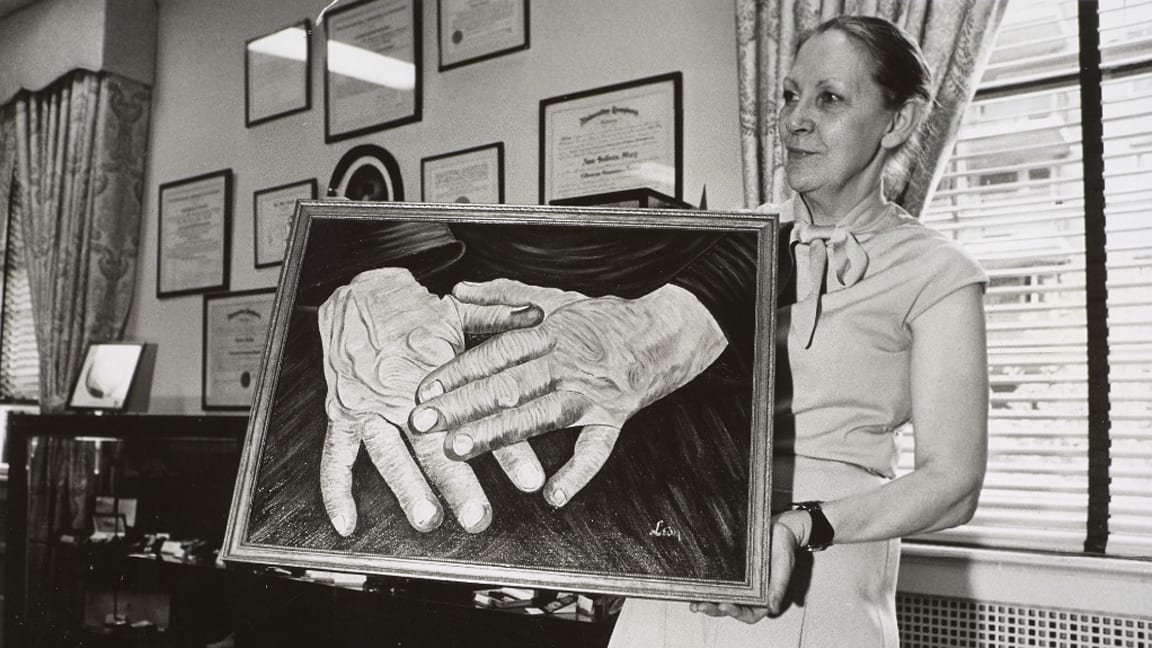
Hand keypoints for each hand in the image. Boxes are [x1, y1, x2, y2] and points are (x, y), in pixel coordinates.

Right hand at [317, 268, 545, 535]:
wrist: (357, 296)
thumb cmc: (415, 311)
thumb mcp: (460, 309)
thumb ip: (500, 318)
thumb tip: (540, 316)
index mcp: (436, 372)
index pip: (478, 415)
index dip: (507, 449)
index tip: (532, 480)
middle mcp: (402, 394)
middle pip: (432, 444)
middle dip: (457, 483)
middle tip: (480, 517)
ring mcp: (368, 408)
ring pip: (388, 454)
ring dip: (407, 488)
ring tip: (429, 519)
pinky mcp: (341, 416)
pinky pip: (334, 457)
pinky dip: (336, 492)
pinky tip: (348, 524)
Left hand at [409, 282, 726, 506]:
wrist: (664, 330)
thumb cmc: (603, 317)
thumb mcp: (554, 298)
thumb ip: (503, 296)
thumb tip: (459, 291)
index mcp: (547, 333)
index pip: (495, 353)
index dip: (457, 372)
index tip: (423, 391)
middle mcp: (565, 362)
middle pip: (508, 385)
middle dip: (462, 405)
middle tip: (423, 423)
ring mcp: (590, 393)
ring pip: (539, 415)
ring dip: (498, 434)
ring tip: (460, 449)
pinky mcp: (614, 417)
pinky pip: (596, 450)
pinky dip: (577, 475)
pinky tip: (552, 497)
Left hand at [690, 511, 806, 621]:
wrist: (779, 527)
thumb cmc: (784, 548)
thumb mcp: (783, 567)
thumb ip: (778, 588)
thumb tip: (773, 609)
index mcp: (763, 598)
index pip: (748, 614)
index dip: (736, 613)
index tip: (724, 606)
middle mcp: (748, 593)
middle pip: (729, 607)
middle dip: (714, 609)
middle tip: (701, 605)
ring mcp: (737, 582)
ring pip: (720, 596)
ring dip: (706, 601)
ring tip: (693, 602)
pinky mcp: (729, 569)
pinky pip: (716, 578)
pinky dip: (705, 583)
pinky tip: (694, 585)